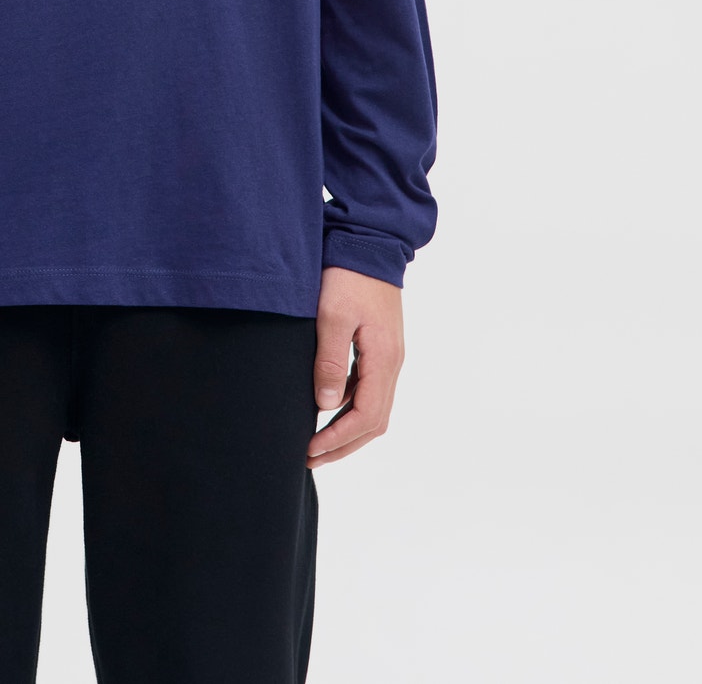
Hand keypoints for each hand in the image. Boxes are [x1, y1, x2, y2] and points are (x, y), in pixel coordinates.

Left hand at [306, 266, 404, 468]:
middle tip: (310, 459)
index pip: (366, 416)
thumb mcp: (332, 316)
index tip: (310, 449)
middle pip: (374, 421)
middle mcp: (392, 363)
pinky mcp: (380, 347)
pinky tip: (325, 407)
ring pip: (373, 407)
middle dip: (344, 445)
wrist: (369, 242)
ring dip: (347, 430)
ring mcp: (388, 356)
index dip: (338, 439)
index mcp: (384, 359)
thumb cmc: (348, 276)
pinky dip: (349, 407)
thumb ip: (330, 361)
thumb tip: (325, 406)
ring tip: (316, 442)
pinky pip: (368, 389)